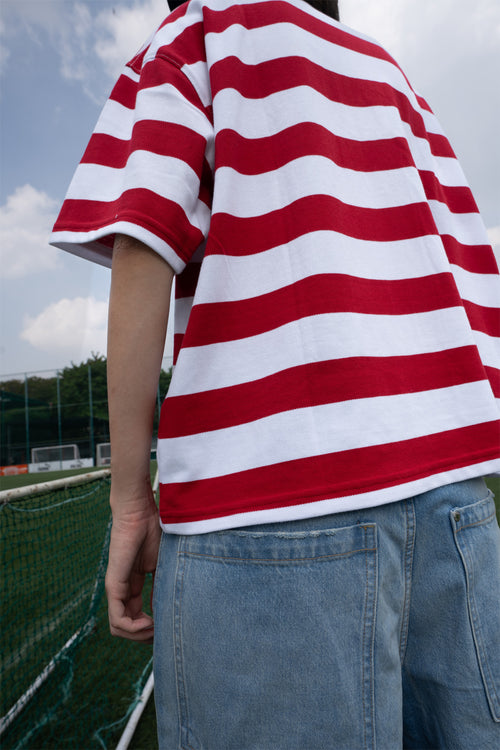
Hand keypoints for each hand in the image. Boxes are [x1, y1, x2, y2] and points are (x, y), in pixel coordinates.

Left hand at [105, 488, 160, 642]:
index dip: (151, 629)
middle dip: (145, 637)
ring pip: (119, 628)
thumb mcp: (163, 565)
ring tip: (156, 629)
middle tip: (162, 636)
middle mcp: (121, 590)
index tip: (168, 629)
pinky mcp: (113, 585)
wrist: (140, 512)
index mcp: (133, 586)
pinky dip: (133, 628)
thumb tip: (169, 611)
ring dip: (139, 635)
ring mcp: (115, 589)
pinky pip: (117, 619)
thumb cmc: (153, 531)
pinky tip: (149, 623)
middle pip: (127, 628)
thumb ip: (163, 587)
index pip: (136, 618)